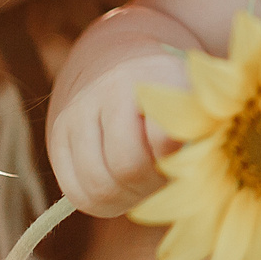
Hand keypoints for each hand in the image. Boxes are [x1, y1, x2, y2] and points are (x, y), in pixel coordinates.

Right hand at [46, 39, 186, 216]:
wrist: (116, 56)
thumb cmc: (168, 90)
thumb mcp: (193, 98)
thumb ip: (204, 131)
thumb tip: (196, 172)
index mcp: (154, 78)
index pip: (164, 138)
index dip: (180, 162)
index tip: (189, 162)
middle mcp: (108, 91)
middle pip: (128, 168)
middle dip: (152, 185)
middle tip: (165, 178)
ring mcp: (76, 114)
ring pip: (99, 186)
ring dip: (127, 198)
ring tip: (144, 184)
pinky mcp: (56, 137)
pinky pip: (76, 193)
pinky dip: (102, 202)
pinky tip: (120, 188)